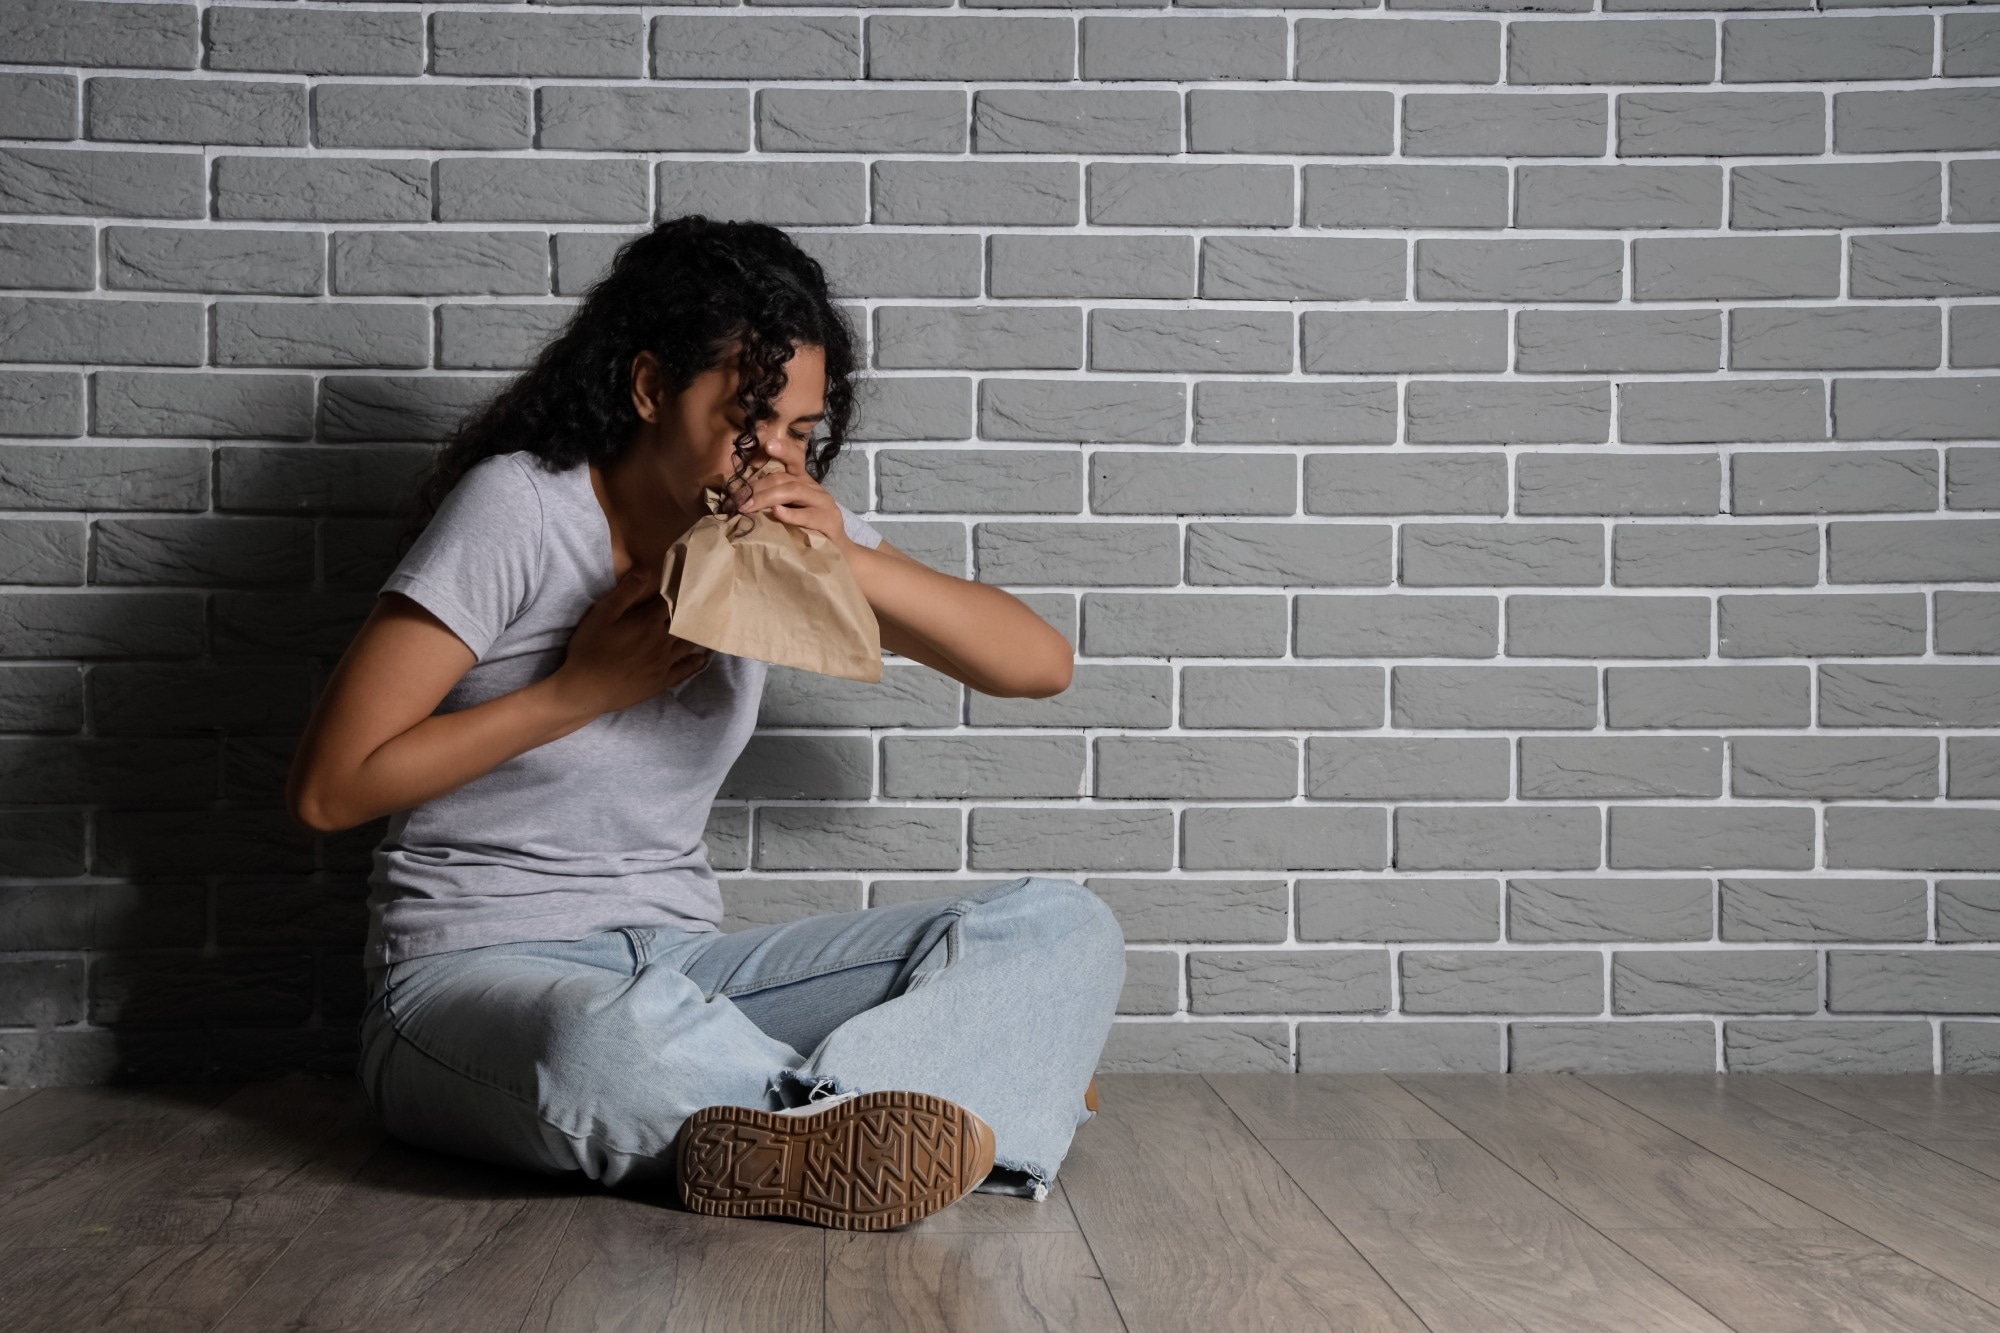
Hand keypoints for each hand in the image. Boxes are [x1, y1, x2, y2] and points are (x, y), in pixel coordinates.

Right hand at [551, 565, 711, 715]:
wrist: (587, 689)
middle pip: (683, 622)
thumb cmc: (590, 648)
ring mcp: (664, 663)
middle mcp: (662, 641)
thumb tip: (646, 570)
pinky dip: (696, 662)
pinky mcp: (662, 681)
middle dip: (691, 611)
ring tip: (706, 625)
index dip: (679, 591)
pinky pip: (685, 670)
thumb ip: (626, 592)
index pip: (670, 601)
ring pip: (688, 643)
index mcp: (648, 622)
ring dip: (696, 633)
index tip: (687, 583)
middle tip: (704, 602)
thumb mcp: (602, 614)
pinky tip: (703, 657)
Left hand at [726, 436, 852, 551]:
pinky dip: (790, 514)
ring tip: (747, 506)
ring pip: (793, 490)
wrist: (837, 551)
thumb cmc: (806, 530)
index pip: (794, 458)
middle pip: (784, 477)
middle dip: (757, 486)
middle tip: (737, 499)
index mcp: (802, 481)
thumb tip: (739, 497)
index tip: (767, 444)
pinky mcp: (828, 521)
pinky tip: (776, 513)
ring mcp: (823, 503)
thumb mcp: (789, 510)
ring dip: (766, 497)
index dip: (783, 449)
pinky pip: (807, 515)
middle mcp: (813, 487)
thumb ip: (771, 500)